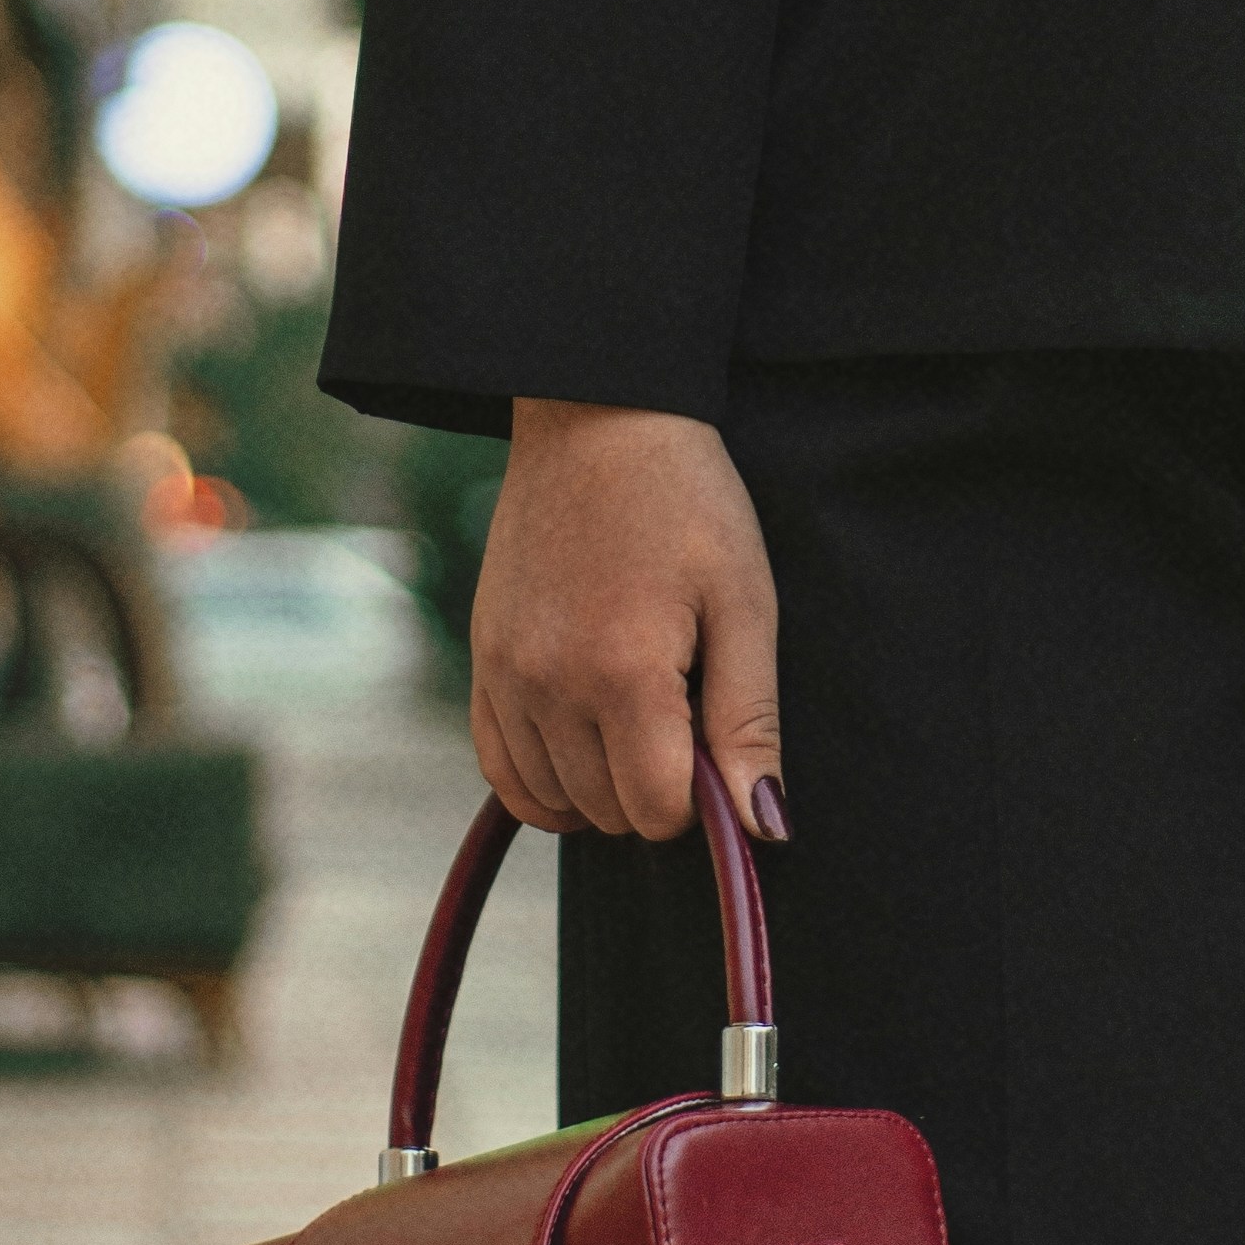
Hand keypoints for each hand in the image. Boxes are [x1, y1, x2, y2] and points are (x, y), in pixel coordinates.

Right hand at [469, 398, 784, 845]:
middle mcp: (549, 686)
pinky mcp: (482, 659)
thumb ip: (748, 722)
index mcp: (623, 674)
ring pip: (553, 800)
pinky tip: (584, 744)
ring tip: (639, 711)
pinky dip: (543, 779)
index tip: (715, 733)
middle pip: (606, 811)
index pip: (657, 811)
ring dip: (602, 784)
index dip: (700, 794)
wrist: (597, 417)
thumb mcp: (744, 601)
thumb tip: (762, 828)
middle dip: (654, 785)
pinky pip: (501, 768)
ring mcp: (504, 675)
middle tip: (684, 707)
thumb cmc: (687, 500)